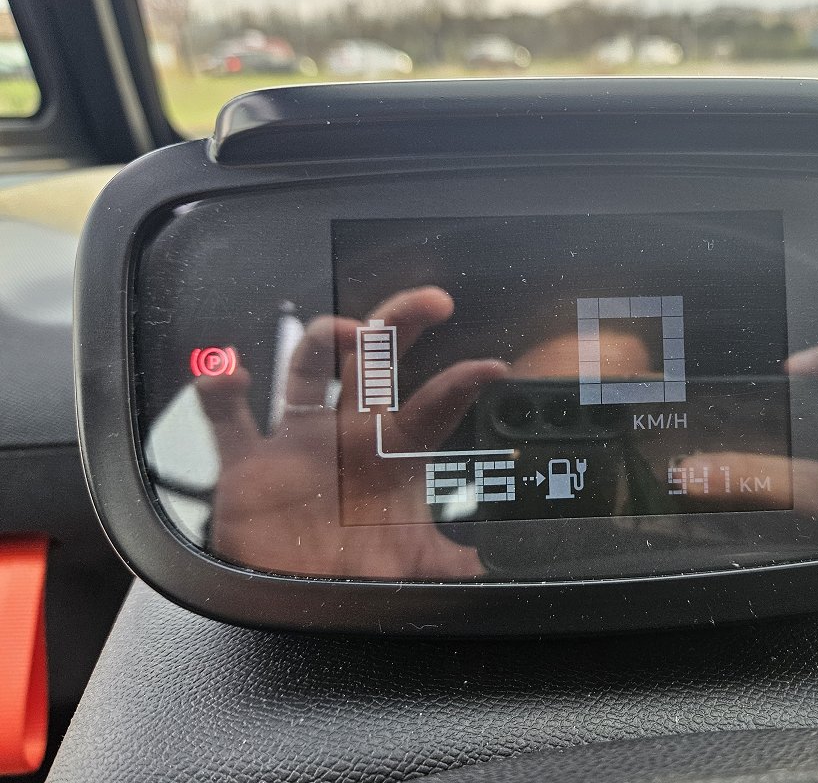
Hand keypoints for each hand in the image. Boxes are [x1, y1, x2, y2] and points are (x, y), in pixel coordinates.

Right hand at [196, 287, 507, 578]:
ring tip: (348, 330)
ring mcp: (298, 445)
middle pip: (375, 362)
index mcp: (394, 455)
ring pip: (307, 369)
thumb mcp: (419, 571)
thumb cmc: (359, 581)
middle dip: (401, 324)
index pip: (435, 406)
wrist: (298, 610)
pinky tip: (230, 377)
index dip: (462, 384)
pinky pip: (225, 419)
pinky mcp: (247, 466)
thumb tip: (504, 568)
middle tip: (434, 302)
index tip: (492, 369)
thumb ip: (461, 566)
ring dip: (323, 339)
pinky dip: (219, 392)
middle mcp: (348, 437)